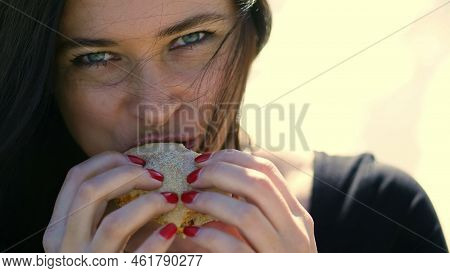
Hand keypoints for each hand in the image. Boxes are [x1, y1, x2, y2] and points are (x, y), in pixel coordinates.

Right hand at [43, 151, 177, 252]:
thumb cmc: (113, 255)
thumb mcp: (98, 229)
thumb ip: (107, 202)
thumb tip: (140, 165)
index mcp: (60, 227)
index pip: (76, 177)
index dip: (109, 161)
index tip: (139, 160)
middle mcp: (66, 246)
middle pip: (90, 192)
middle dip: (128, 175)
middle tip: (158, 176)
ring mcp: (89, 265)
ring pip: (114, 224)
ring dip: (147, 205)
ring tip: (170, 200)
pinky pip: (137, 259)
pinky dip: (157, 241)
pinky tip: (172, 229)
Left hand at [180, 149, 316, 251]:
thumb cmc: (264, 261)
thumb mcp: (267, 234)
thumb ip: (249, 209)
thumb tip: (211, 178)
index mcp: (296, 215)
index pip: (268, 170)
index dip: (234, 158)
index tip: (206, 159)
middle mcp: (295, 232)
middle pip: (258, 184)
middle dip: (220, 172)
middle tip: (192, 175)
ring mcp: (281, 255)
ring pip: (246, 213)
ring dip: (210, 201)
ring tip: (187, 198)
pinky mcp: (261, 272)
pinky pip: (233, 248)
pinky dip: (208, 235)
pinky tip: (190, 231)